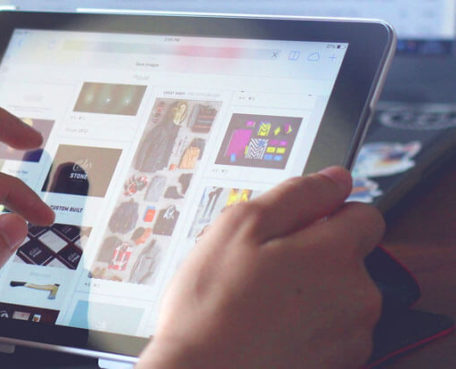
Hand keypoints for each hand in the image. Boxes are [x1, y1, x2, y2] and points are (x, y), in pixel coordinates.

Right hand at [137, 167, 384, 368]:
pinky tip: (268, 328)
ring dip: (311, 293)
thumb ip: (295, 195)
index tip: (294, 227)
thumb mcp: (238, 227)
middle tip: (262, 268)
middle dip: (314, 256)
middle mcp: (357, 293)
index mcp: (336, 252)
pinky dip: (308, 327)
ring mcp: (351, 334)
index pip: (364, 213)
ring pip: (341, 295)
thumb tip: (334, 179)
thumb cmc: (210, 306)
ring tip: (260, 301)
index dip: (326, 214)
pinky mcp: (339, 363)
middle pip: (350, 257)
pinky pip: (332, 331)